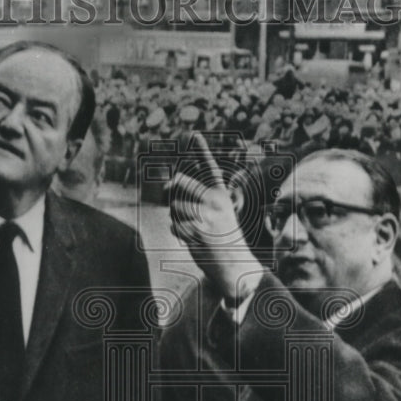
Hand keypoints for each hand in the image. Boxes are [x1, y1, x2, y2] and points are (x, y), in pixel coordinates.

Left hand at [169, 133, 261, 302]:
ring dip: (176, 217)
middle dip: (171, 193)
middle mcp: (214, 201)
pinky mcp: (194, 231)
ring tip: (193, 227)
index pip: (209, 168)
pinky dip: (178, 232)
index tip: (194, 134)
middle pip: (178, 183)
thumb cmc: (222, 237)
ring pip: (173, 206)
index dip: (201, 150)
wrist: (236, 265)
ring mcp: (204, 215)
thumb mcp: (218, 213)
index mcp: (222, 194)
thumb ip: (194, 197)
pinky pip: (173, 224)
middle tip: (176, 204)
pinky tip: (193, 239)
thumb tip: (165, 187)